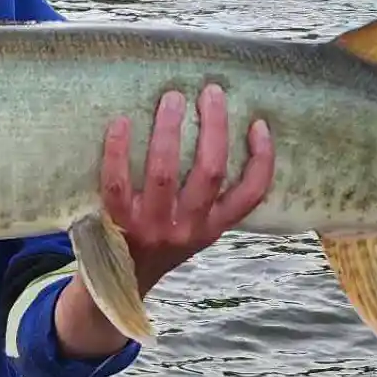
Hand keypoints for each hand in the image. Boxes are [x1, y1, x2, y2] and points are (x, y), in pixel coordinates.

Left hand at [53, 85, 273, 358]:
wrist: (115, 284)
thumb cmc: (159, 242)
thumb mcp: (194, 229)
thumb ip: (208, 197)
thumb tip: (218, 131)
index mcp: (213, 227)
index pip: (251, 195)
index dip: (261, 158)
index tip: (259, 123)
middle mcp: (188, 229)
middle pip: (210, 172)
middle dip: (214, 126)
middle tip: (210, 91)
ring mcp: (152, 227)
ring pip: (164, 173)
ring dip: (169, 129)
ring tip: (172, 97)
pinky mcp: (117, 223)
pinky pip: (116, 182)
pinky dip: (117, 149)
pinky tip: (121, 121)